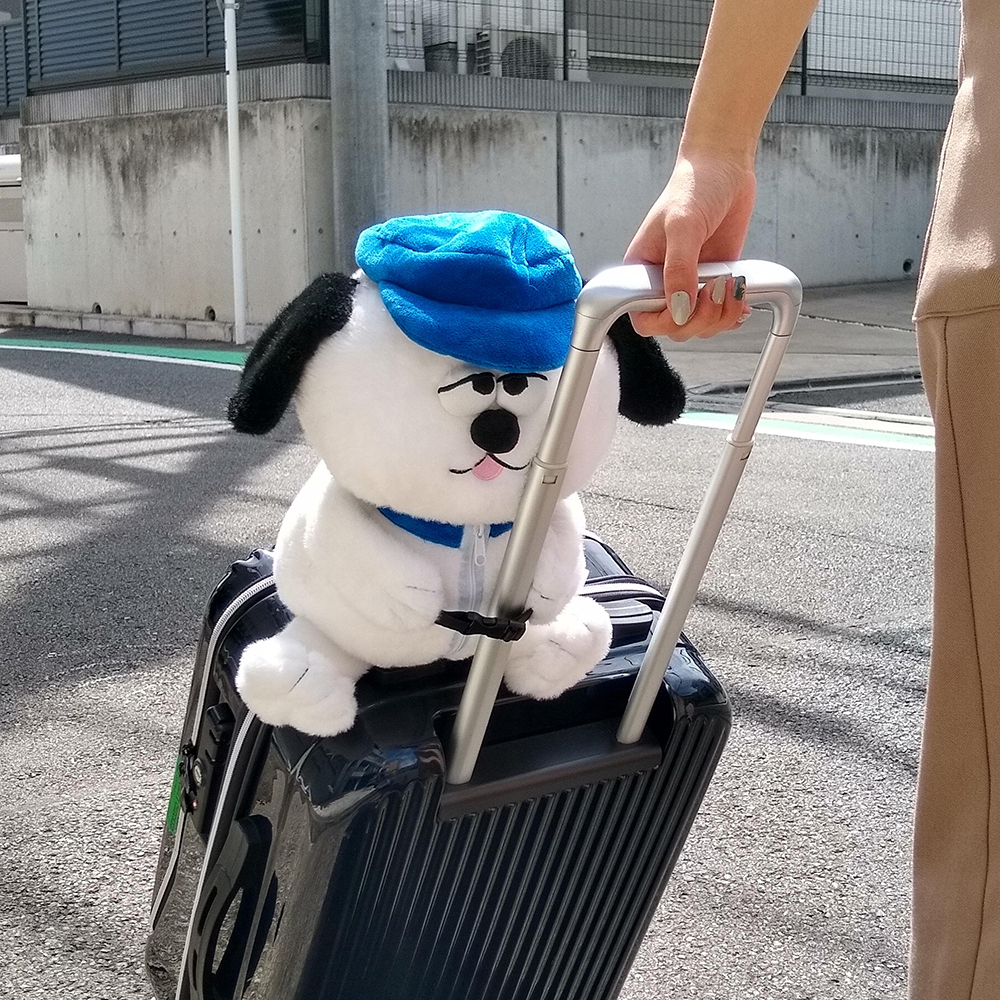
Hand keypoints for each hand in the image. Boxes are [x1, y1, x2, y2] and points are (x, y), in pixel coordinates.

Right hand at [624, 150, 756, 339]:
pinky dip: (733, 314)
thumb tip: (680, 309)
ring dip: (721, 316)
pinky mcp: (713, 281)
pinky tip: (741, 300)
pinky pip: (719, 315)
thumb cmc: (694, 187)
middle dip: (701, 318)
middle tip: (716, 288)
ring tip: (732, 286)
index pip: (643, 318)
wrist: (724, 168)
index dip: (665, 321)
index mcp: (641, 272)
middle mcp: (663, 283)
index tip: (686, 306)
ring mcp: (690, 284)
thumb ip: (679, 270)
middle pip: (675, 328)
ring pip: (699, 326)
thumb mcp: (683, 226)